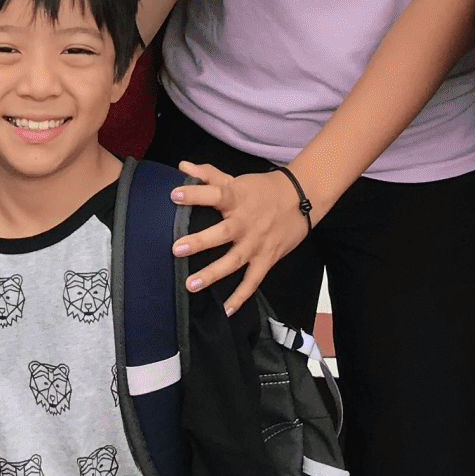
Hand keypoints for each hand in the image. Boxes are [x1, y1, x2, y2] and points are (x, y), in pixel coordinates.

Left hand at [170, 161, 314, 315]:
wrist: (300, 199)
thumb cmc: (263, 190)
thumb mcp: (236, 179)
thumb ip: (208, 175)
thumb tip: (182, 166)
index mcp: (236, 198)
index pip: (213, 193)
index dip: (194, 193)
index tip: (174, 194)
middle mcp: (245, 222)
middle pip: (222, 233)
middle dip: (200, 241)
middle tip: (177, 249)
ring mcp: (256, 243)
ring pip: (233, 260)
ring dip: (213, 273)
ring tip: (191, 284)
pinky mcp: (266, 259)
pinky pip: (252, 281)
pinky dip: (241, 297)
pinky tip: (226, 309)